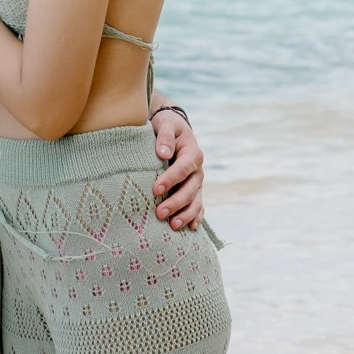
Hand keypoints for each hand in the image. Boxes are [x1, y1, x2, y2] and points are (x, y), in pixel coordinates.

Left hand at [151, 109, 205, 230]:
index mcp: (192, 153)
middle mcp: (197, 170)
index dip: (170, 180)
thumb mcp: (166, 124)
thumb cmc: (167, 126)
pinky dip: (196, 217)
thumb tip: (163, 154)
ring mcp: (196, 182)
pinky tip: (189, 228)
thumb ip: (165, 137)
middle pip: (190, 189)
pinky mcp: (193, 190)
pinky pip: (198, 205)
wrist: (174, 129)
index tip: (156, 190)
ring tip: (173, 225)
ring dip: (186, 214)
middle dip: (176, 203)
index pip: (183, 168)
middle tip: (159, 213)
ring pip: (195, 201)